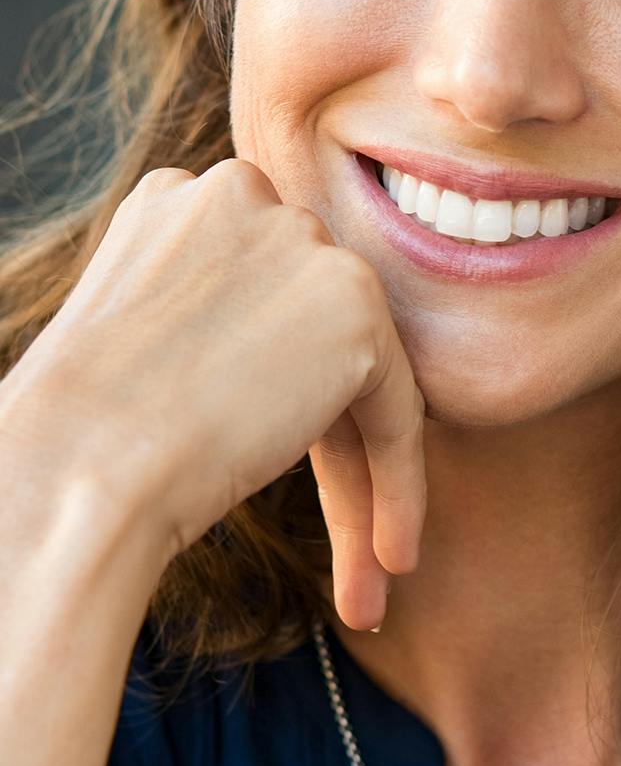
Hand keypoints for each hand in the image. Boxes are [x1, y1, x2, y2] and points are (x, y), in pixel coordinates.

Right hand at [1, 157, 425, 629]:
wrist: (75, 467)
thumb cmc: (79, 430)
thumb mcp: (140, 332)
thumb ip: (216, 313)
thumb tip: (272, 351)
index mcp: (183, 198)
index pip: (260, 297)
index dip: (269, 385)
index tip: (262, 455)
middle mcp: (247, 195)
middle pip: (310, 332)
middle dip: (321, 432)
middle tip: (337, 529)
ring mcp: (304, 243)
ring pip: (358, 372)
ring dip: (362, 475)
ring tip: (370, 570)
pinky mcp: (354, 303)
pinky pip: (397, 408)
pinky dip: (400, 485)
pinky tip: (391, 558)